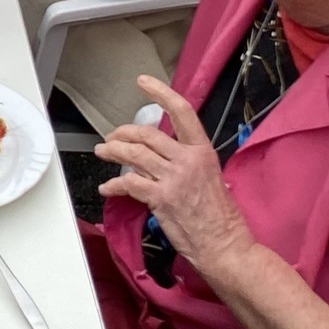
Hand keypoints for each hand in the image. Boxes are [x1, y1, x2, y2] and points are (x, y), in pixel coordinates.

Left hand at [95, 78, 253, 281]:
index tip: (144, 82)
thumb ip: (190, 164)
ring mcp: (173, 179)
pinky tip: (107, 187)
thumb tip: (167, 158)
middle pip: (147, 135)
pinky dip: (114, 184)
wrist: (226, 246)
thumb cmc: (223, 219)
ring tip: (103, 151)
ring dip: (113, 152)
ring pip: (134, 155)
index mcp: (203, 151)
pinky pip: (129, 184)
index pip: (181, 112)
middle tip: (112, 137)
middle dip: (123, 133)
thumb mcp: (214, 179)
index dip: (160, 93)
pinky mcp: (160, 199)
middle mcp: (187, 160)